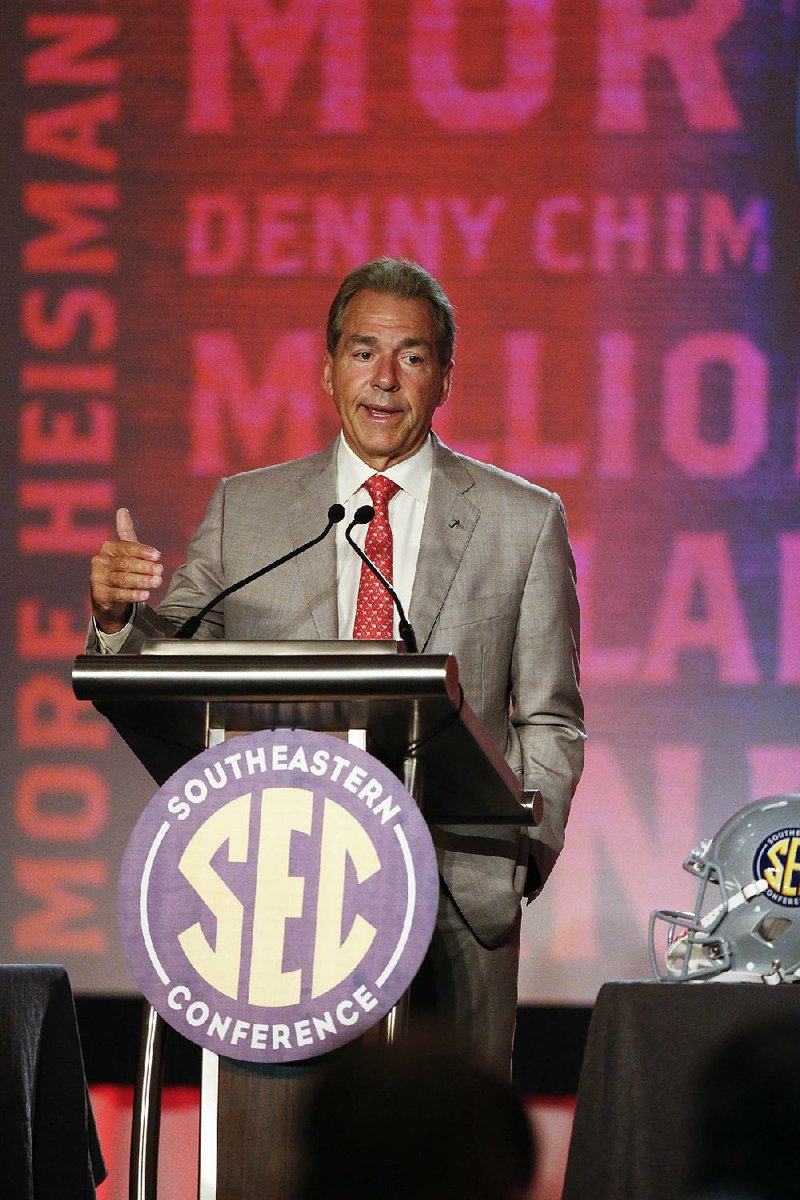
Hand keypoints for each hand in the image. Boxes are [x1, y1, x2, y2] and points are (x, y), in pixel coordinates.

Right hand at [90, 508, 162, 632]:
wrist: (108, 596)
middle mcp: (99, 561)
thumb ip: (126, 532)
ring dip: (142, 581)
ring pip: (122, 579)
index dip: (142, 551)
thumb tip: (122, 509)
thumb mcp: (125, 551)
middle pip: (125, 563)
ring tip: (158, 582)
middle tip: (161, 570)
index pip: (126, 547)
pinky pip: (118, 594)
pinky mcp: (99, 595)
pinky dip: (133, 595)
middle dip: (145, 567)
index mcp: (107, 548)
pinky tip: (146, 594)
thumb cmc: (121, 569)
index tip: (158, 556)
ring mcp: (97, 578)